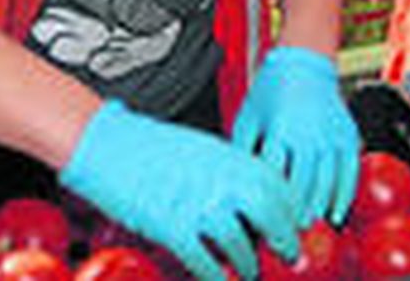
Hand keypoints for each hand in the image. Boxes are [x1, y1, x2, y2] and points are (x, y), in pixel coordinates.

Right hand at [59, 101, 300, 279]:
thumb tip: (252, 198)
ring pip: (238, 240)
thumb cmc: (152, 147)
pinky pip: (201, 258)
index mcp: (228, 156)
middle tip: (289, 254)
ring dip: (249, 261)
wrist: (107, 143)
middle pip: (267, 212)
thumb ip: (228, 170)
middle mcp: (218, 178)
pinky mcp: (169, 224)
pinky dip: (214, 273)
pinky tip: (218, 279)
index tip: (301, 224)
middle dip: (283, 237)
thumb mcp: (201, 148)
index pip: (276, 184)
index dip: (293, 208)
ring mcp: (195, 202)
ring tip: (251, 271)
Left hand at [232, 46, 359, 225]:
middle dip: (294, 216)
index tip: (263, 223)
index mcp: (280, 131)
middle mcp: (309, 135)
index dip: (269, 204)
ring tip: (308, 228)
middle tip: (286, 237)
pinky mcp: (348, 135)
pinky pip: (350, 172)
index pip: (274, 179)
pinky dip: (344, 196)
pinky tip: (334, 212)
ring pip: (328, 184)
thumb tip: (235, 183)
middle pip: (303, 187)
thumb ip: (243, 151)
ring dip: (318, 210)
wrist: (305, 59)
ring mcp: (331, 136)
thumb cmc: (272, 86)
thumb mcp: (248, 118)